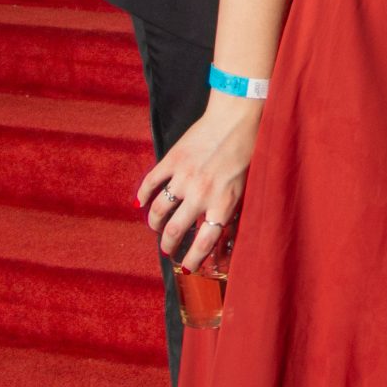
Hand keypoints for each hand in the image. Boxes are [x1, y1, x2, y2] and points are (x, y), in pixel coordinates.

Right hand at [137, 98, 258, 271]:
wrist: (235, 118)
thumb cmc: (246, 152)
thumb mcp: (245, 188)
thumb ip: (231, 212)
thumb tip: (224, 237)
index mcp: (222, 203)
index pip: (204, 241)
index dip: (193, 259)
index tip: (186, 268)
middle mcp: (201, 193)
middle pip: (176, 229)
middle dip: (168, 244)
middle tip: (167, 249)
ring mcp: (184, 176)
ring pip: (159, 210)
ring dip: (155, 223)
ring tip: (156, 228)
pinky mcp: (172, 159)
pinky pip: (151, 182)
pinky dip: (143, 196)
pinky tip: (140, 204)